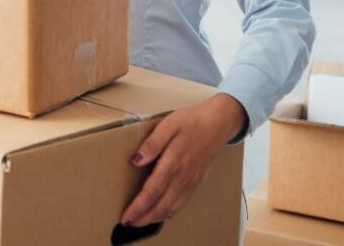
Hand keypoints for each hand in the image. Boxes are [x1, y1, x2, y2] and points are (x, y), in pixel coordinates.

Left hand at [120, 93, 246, 227]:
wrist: (218, 124)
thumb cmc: (191, 121)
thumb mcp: (168, 124)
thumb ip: (152, 143)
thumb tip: (136, 160)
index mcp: (174, 162)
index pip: (152, 191)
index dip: (138, 206)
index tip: (125, 216)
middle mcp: (183, 177)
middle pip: (162, 206)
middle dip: (144, 218)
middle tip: (128, 223)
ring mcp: (191, 182)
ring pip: (172, 208)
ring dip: (155, 218)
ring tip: (140, 222)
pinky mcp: (196, 182)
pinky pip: (181, 204)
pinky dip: (169, 213)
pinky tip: (160, 213)